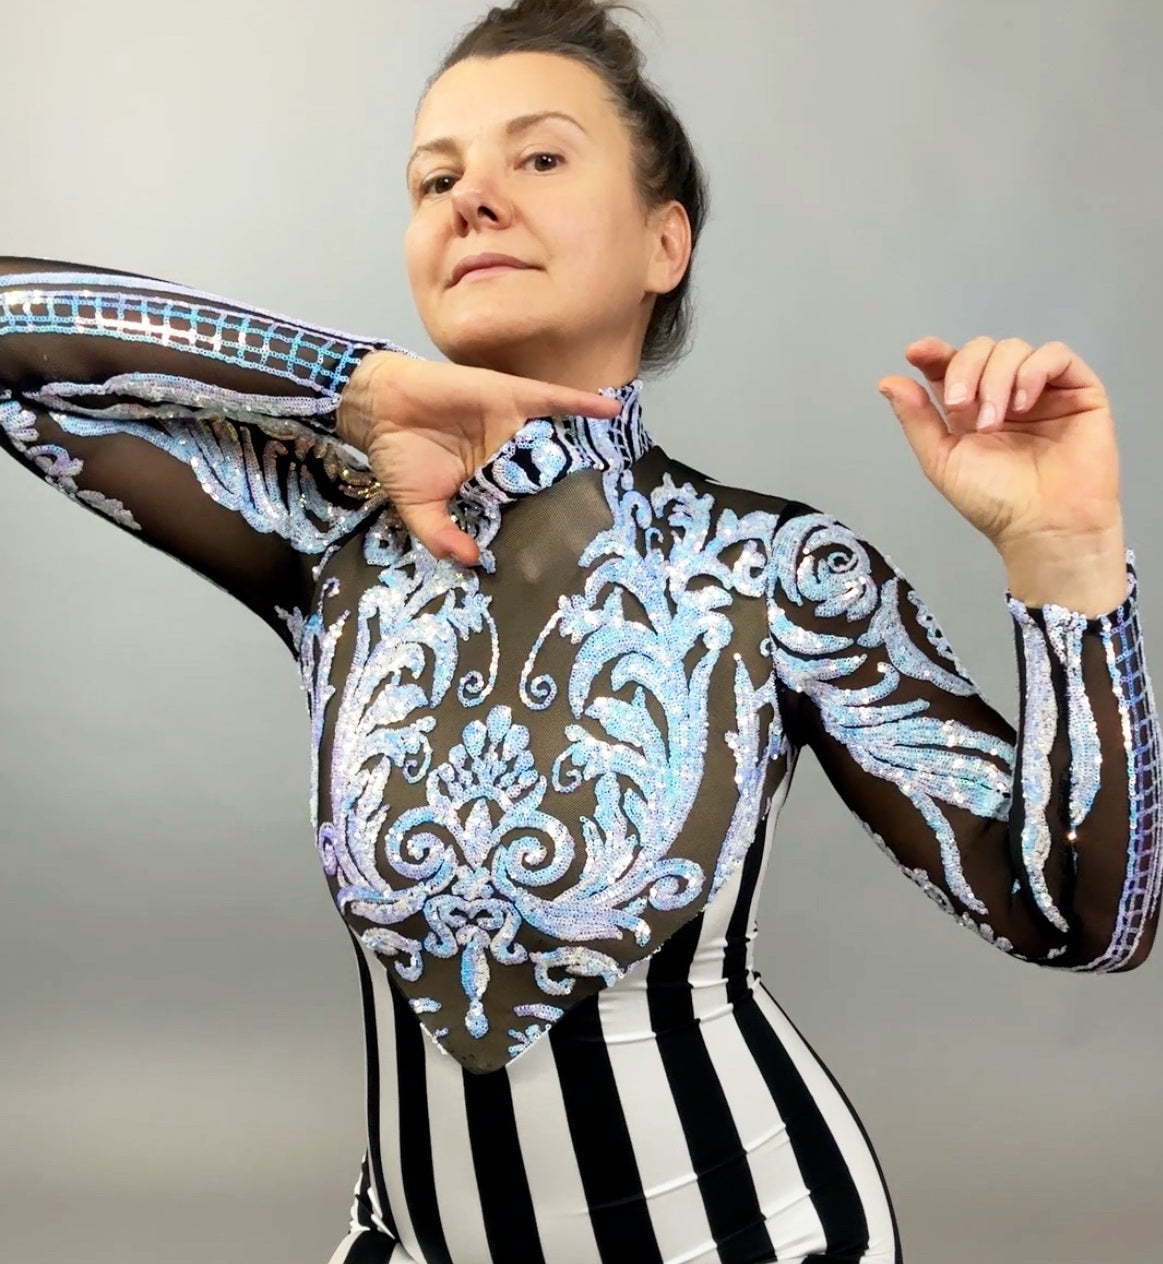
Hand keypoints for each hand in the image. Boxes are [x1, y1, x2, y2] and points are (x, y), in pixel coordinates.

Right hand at [337, 353, 621, 564]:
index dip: (548, 519)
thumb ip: (443, 537)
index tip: (576, 543)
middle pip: (551, 472)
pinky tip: (611, 411)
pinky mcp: (511, 397)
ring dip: (589, 448)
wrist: (378, 410)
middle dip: (578, 488)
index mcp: (489, 482)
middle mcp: (507, 454)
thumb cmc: (398, 457)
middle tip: (611, 511)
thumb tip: (474, 563)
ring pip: (558, 438)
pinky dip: (580, 402)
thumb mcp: (419, 508)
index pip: (527, 503)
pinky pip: (552, 399)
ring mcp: (512, 425)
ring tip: (625, 467)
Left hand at [877, 336, 1121, 551]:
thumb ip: (917, 419)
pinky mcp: (1079, 391)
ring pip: (1013, 349)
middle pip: (980, 350)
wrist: (1043, 526)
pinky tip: (1023, 404)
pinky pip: (1055, 355)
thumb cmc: (995, 502)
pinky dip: (1033, 371)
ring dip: (996, 379)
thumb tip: (889, 381)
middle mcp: (1004, 393)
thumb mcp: (942, 461)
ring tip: (994, 422)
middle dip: (964, 370)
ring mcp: (1041, 390)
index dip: (934, 353)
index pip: (951, 365)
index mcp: (971, 409)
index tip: (917, 353)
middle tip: (960, 406)